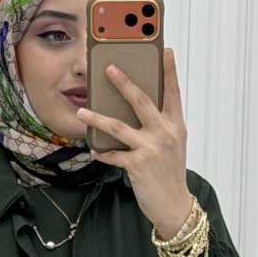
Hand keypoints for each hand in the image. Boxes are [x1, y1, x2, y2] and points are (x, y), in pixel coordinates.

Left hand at [75, 47, 191, 238]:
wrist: (174, 206)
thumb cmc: (171, 174)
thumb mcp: (173, 145)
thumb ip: (161, 125)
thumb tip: (137, 109)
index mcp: (175, 125)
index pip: (173, 92)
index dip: (169, 71)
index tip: (165, 50)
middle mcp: (164, 133)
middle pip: (141, 100)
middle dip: (123, 82)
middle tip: (108, 68)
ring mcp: (151, 148)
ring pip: (118, 126)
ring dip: (97, 118)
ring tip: (82, 111)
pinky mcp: (137, 164)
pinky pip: (113, 154)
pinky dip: (102, 152)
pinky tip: (93, 149)